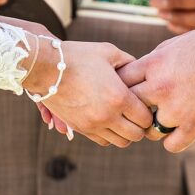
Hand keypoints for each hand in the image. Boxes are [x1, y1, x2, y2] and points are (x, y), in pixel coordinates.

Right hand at [25, 40, 151, 147]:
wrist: (45, 68)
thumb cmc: (78, 56)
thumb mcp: (108, 52)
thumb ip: (129, 62)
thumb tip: (140, 71)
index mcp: (119, 97)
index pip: (145, 118)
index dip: (149, 113)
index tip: (146, 104)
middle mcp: (107, 116)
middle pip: (136, 135)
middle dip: (141, 126)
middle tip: (138, 115)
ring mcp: (92, 125)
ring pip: (121, 142)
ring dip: (126, 133)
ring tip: (124, 119)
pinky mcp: (80, 128)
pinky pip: (103, 141)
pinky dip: (110, 135)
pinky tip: (109, 121)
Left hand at [116, 30, 194, 152]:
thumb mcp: (182, 42)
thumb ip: (158, 54)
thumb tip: (142, 66)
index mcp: (155, 64)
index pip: (123, 78)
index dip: (123, 84)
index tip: (129, 88)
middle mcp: (160, 88)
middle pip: (130, 104)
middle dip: (134, 106)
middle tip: (143, 108)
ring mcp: (176, 110)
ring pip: (148, 128)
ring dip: (154, 125)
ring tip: (166, 119)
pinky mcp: (193, 128)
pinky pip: (170, 144)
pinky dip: (173, 140)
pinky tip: (180, 131)